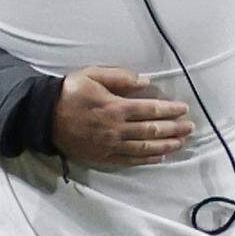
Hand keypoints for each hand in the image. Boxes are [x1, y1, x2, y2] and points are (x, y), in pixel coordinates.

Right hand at [52, 66, 193, 167]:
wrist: (44, 117)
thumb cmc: (70, 92)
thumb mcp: (92, 75)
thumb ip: (119, 77)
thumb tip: (145, 81)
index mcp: (115, 107)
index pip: (150, 110)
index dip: (170, 110)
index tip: (184, 109)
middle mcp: (116, 129)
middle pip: (151, 130)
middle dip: (174, 129)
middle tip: (190, 128)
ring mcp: (110, 145)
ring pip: (144, 147)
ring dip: (166, 145)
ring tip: (181, 142)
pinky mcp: (103, 157)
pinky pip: (130, 160)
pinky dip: (147, 159)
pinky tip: (160, 156)